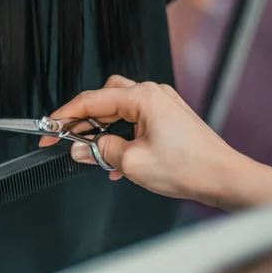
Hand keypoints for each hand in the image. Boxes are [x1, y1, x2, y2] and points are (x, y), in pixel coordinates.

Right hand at [40, 75, 241, 203]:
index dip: (64, 116)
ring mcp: (160, 106)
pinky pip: (131, 122)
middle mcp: (152, 95)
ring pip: (116, 112)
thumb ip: (99, 150)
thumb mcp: (131, 162)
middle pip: (103, 101)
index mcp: (142, 97)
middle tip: (64, 140)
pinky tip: (111, 160)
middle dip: (81, 121)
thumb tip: (79, 149)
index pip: (91, 101)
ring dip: (99, 131)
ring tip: (88, 152)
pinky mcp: (165, 119)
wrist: (222, 177)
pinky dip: (117, 137)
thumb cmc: (189, 167)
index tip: (49, 129)